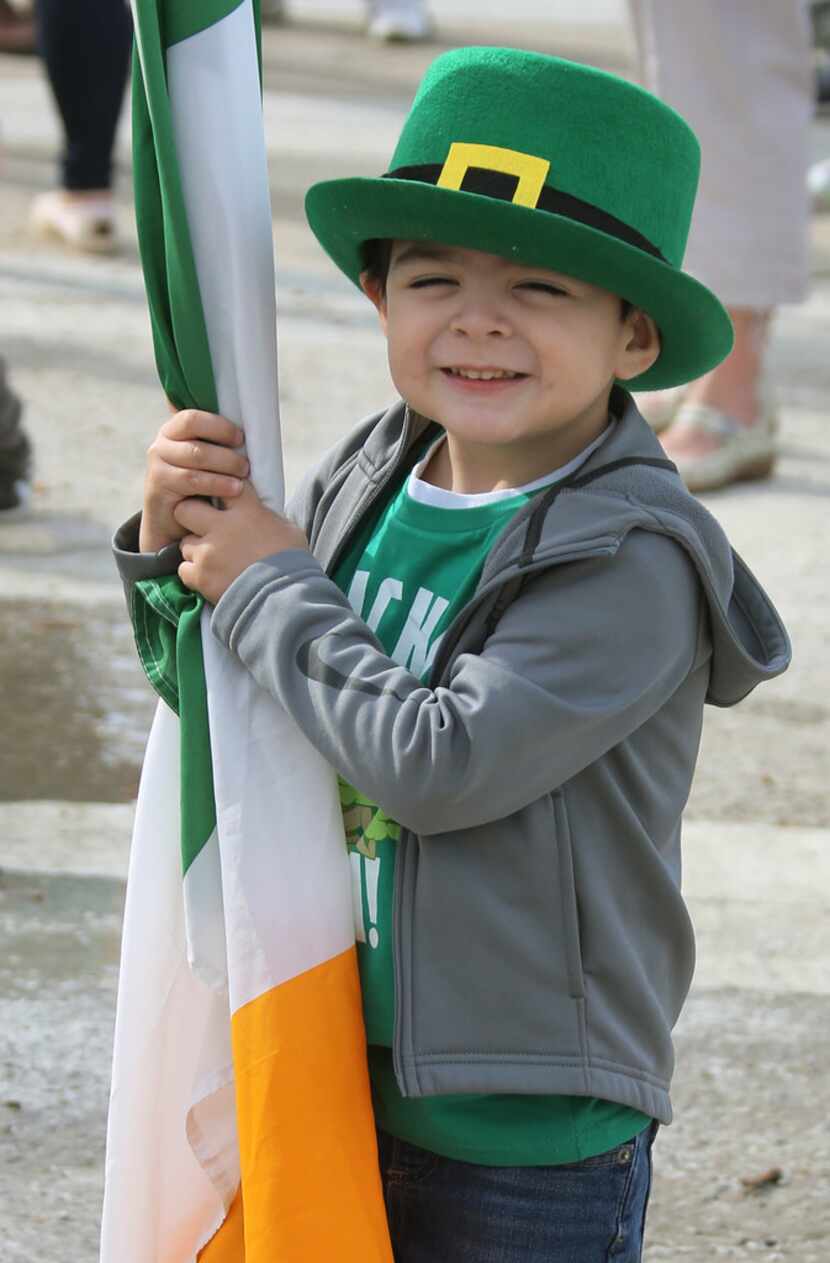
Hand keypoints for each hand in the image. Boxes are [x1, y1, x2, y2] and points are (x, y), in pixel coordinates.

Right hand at [140, 409, 249, 551]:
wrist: (173, 522)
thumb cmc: (198, 488)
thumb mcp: (207, 462)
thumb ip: (217, 443)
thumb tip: (245, 419)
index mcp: (174, 430)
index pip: (192, 418)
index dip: (219, 426)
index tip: (241, 438)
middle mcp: (161, 445)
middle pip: (198, 440)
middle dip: (227, 454)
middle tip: (247, 466)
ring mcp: (157, 465)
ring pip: (196, 458)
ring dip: (225, 467)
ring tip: (243, 479)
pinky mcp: (158, 487)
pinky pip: (191, 480)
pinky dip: (216, 484)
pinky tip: (234, 490)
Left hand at [175, 481, 308, 604]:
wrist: (285, 601)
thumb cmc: (293, 565)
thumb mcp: (289, 532)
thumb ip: (269, 518)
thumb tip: (262, 513)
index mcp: (247, 511)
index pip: (225, 486)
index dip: (221, 490)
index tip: (224, 500)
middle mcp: (222, 527)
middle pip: (185, 509)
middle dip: (190, 517)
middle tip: (202, 528)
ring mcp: (208, 552)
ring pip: (185, 543)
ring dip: (195, 550)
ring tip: (212, 561)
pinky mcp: (200, 576)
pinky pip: (184, 570)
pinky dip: (193, 574)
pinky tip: (209, 577)